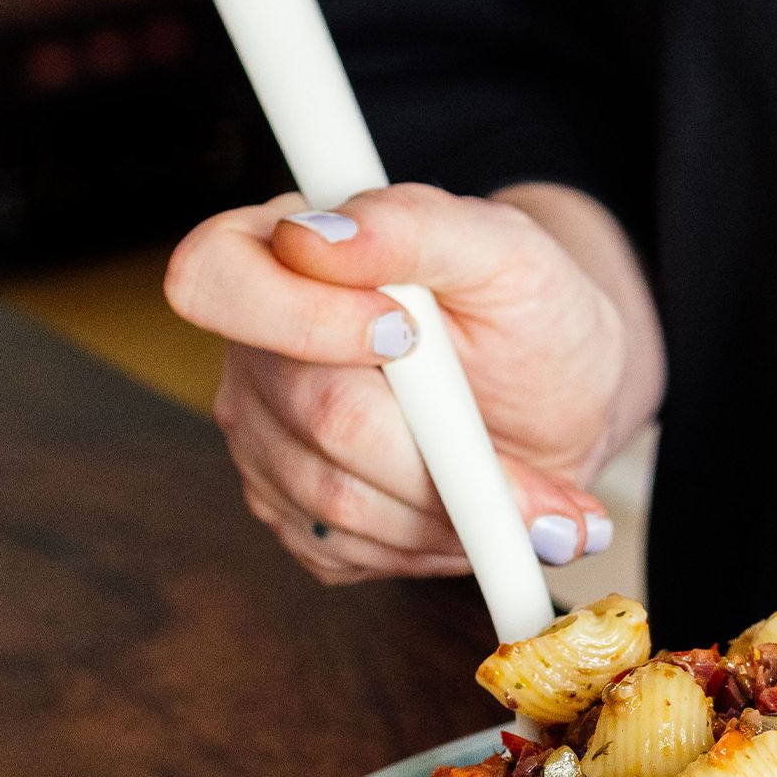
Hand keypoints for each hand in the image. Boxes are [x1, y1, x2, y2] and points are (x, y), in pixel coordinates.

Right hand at [163, 181, 664, 583]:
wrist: (560, 395)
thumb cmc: (531, 310)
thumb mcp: (506, 250)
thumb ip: (418, 225)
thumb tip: (316, 237)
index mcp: (279, 254)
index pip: (216, 281)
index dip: (306, 321)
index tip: (409, 334)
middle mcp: (255, 350)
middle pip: (315, 420)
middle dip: (443, 461)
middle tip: (541, 488)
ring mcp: (264, 435)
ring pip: (337, 503)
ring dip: (455, 518)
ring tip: (536, 505)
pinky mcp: (291, 508)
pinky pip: (344, 551)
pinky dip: (433, 550)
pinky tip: (483, 519)